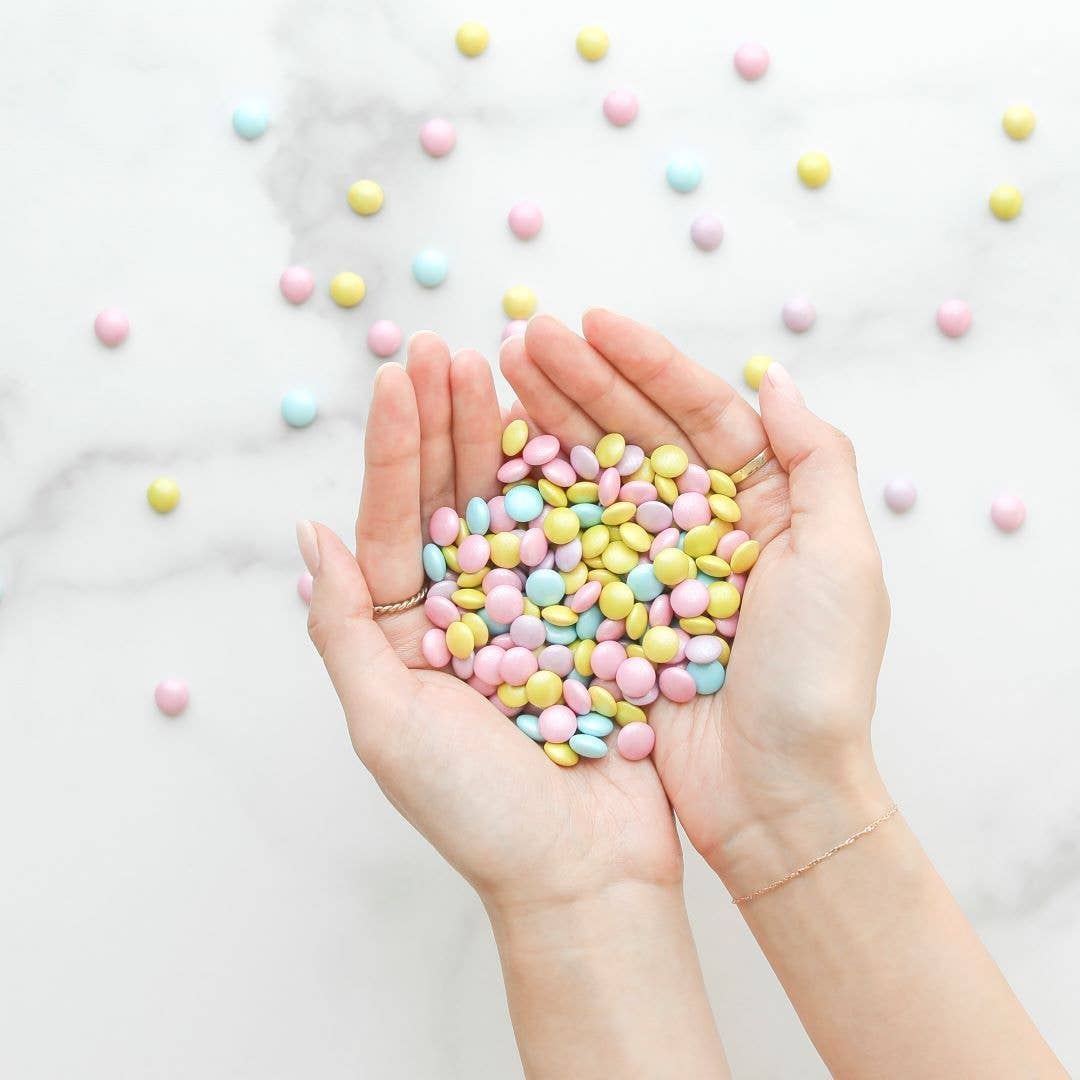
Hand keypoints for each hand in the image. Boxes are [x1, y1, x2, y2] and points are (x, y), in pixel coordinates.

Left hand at [299, 334, 684, 912]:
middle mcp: (467, 607)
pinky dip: (575, 481)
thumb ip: (345, 628)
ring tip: (502, 363)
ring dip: (506, 435)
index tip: (399, 374)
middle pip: (451, 497)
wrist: (584, 872)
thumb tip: (307, 533)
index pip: (393, 522)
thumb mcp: (386, 724)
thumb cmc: (476, 811)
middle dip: (446, 422)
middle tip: (449, 347)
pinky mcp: (595, 614)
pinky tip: (570, 425)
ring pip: (515, 504)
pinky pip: (582, 536)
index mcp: (409, 628)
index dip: (392, 448)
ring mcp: (534, 606)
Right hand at [500, 310, 892, 894]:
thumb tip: (775, 376)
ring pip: (597, 480)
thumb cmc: (817, 679)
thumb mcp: (841, 559)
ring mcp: (654, 568)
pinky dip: (538, 502)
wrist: (774, 796)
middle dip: (584, 381)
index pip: (701, 413)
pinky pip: (572, 544)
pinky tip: (499, 461)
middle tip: (524, 337)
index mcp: (765, 502)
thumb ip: (817, 460)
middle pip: (638, 435)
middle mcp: (705, 525)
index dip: (647, 364)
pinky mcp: (614, 611)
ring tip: (501, 377)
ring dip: (553, 426)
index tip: (592, 321)